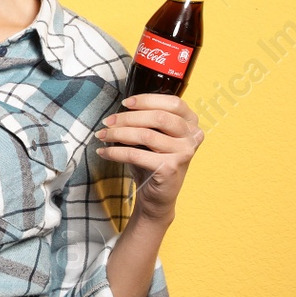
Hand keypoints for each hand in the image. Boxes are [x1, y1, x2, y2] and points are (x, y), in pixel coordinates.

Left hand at [94, 93, 205, 221]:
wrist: (158, 196)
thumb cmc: (153, 161)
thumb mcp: (154, 136)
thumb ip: (147, 120)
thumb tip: (120, 110)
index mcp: (191, 123)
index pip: (173, 103)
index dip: (148, 100)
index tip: (125, 103)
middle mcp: (192, 137)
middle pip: (158, 117)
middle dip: (128, 117)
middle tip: (108, 121)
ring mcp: (184, 153)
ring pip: (145, 135)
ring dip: (118, 134)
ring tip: (102, 135)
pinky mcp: (169, 168)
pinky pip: (136, 154)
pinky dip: (115, 152)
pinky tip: (104, 152)